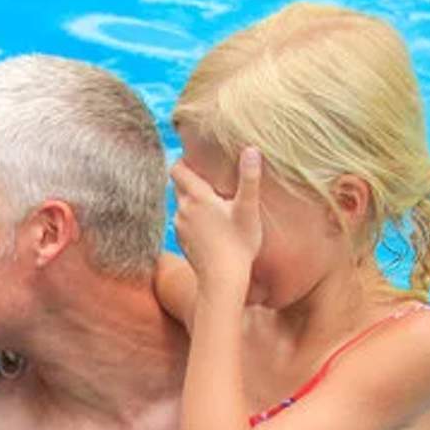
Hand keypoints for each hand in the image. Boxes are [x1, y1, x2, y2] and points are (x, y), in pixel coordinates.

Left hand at [170, 147, 263, 288]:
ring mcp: (180, 227)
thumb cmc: (238, 244)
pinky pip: (184, 223)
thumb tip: (252, 149)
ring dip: (193, 201)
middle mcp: (183, 209)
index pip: (177, 169)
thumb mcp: (248, 209)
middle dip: (191, 180)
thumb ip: (249, 178)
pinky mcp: (182, 242)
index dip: (185, 161)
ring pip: (181, 205)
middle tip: (211, 179)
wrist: (221, 280)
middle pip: (178, 185)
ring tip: (214, 203)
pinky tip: (211, 226)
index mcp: (197, 197)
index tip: (198, 158)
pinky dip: (194, 219)